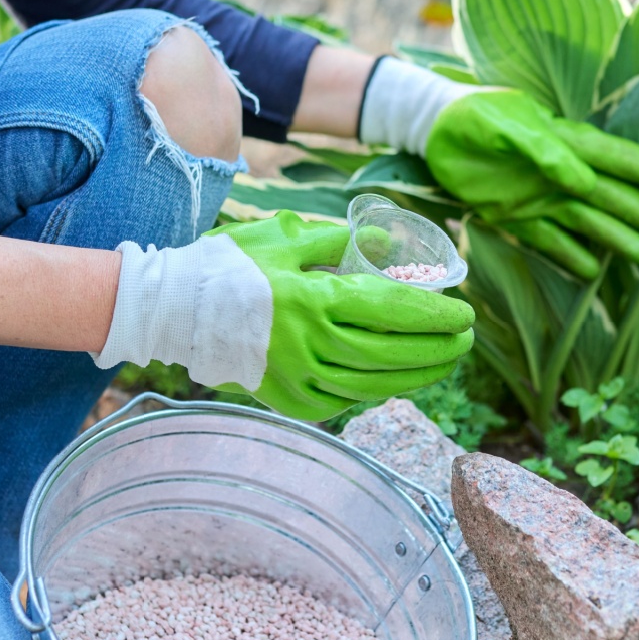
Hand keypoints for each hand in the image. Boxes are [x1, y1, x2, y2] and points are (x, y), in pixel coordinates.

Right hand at [93, 212, 474, 420]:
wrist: (172, 312)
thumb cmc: (229, 267)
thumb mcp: (285, 238)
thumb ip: (338, 241)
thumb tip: (385, 243)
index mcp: (314, 300)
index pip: (394, 311)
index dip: (436, 315)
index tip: (466, 314)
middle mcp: (311, 345)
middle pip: (394, 353)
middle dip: (438, 349)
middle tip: (465, 340)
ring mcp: (299, 379)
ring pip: (375, 385)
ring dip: (417, 376)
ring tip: (443, 363)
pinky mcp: (288, 401)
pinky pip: (345, 401)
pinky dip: (376, 391)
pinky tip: (395, 381)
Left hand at [424, 90, 638, 278]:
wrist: (433, 132)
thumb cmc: (474, 116)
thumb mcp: (506, 125)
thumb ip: (543, 150)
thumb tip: (582, 181)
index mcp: (562, 141)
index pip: (611, 156)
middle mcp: (558, 172)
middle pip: (605, 194)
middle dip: (636, 210)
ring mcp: (539, 196)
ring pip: (583, 220)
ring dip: (611, 237)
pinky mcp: (515, 216)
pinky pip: (548, 239)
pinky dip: (569, 255)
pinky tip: (591, 272)